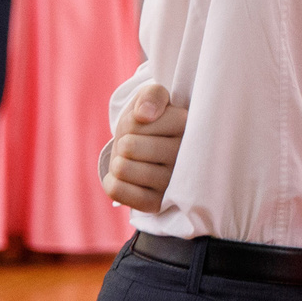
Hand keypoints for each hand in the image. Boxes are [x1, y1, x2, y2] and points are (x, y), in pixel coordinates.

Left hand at [102, 83, 187, 213]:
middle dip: (124, 142)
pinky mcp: (157, 204)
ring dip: (119, 162)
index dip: (131, 123)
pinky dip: (112, 181)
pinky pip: (116, 190)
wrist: (149, 147)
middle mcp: (186, 157)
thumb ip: (151, 96)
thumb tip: (144, 115)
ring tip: (134, 160)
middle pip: (129, 147)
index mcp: (189, 127)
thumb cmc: (152, 120)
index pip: (137, 124)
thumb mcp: (153, 98)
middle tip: (138, 144)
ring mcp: (173, 184)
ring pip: (122, 169)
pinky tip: (125, 178)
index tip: (146, 124)